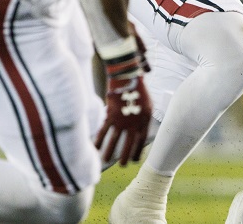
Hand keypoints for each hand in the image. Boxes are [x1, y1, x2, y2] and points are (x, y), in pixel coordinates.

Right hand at [95, 50, 151, 166]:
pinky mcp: (110, 116)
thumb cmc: (138, 89)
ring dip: (110, 151)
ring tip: (107, 161)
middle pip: (129, 143)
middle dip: (125, 156)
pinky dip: (98, 140)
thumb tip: (139, 130)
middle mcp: (134, 122)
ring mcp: (122, 120)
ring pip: (115, 140)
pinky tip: (94, 148)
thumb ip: (143, 118)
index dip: (138, 151)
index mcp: (145, 120)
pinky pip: (103, 131)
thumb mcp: (147, 104)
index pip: (141, 140)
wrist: (128, 77)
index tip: (134, 160)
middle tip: (122, 165)